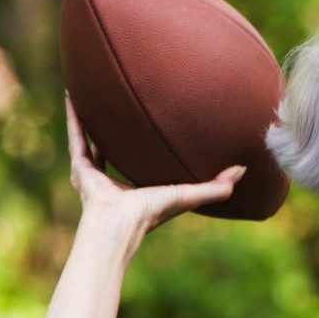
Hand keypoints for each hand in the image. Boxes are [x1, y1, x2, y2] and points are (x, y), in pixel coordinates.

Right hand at [65, 94, 245, 232]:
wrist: (119, 223)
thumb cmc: (152, 213)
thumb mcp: (188, 195)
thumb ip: (216, 187)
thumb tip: (243, 170)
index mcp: (139, 187)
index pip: (145, 163)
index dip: (152, 147)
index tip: (158, 128)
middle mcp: (114, 179)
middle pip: (117, 148)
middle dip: (119, 131)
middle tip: (124, 106)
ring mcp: (94, 173)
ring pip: (93, 139)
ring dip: (93, 119)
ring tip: (93, 95)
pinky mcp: (80, 166)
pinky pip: (77, 136)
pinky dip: (75, 116)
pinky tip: (75, 94)